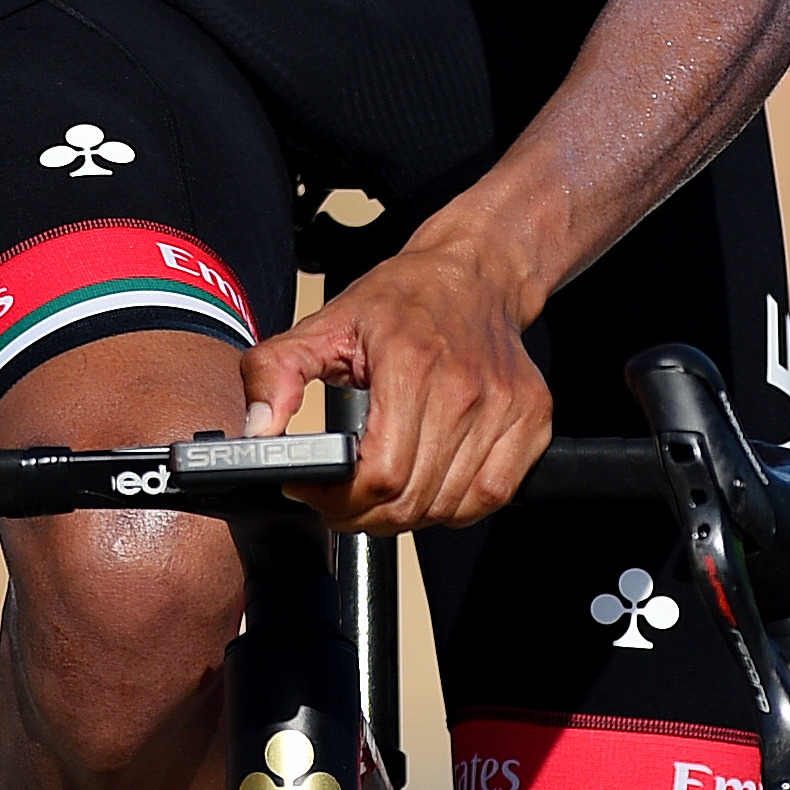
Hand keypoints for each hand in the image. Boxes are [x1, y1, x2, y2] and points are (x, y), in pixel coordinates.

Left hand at [239, 240, 551, 534]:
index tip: (314, 488)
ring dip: (407, 513)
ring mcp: (506, 407)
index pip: (379, 474)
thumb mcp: (324, 323)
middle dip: (362, 515)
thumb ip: (275, 372)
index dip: (337, 498)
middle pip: (410, 501)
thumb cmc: (400, 300)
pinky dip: (455, 505)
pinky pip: (490, 497)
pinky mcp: (533, 421)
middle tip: (339, 498)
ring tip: (382, 487)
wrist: (475, 274)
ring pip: (448, 507)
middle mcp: (465, 388)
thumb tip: (256, 432)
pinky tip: (430, 481)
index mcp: (411, 363)